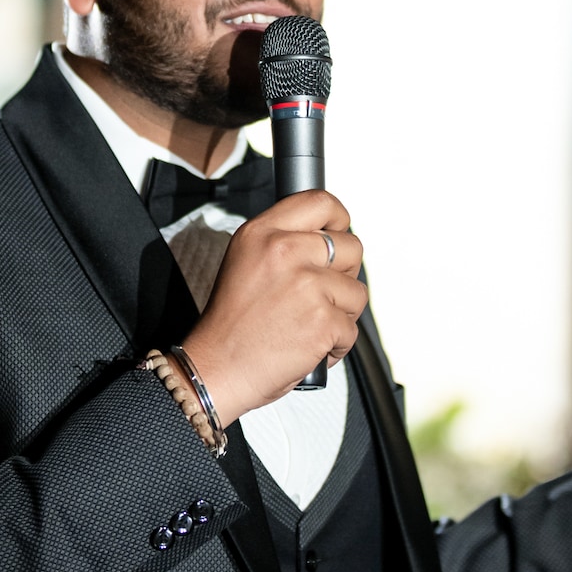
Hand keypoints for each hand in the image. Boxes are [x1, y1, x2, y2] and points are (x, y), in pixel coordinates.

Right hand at [178, 191, 365, 427]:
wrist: (215, 369)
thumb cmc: (230, 324)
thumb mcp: (244, 261)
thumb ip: (282, 241)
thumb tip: (328, 237)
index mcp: (263, 232)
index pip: (320, 202)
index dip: (339, 219)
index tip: (339, 234)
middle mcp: (285, 252)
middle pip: (351, 246)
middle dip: (344, 273)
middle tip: (321, 294)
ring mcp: (308, 286)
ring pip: (356, 291)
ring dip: (341, 313)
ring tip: (309, 324)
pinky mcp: (323, 321)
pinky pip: (351, 330)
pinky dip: (336, 345)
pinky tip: (309, 347)